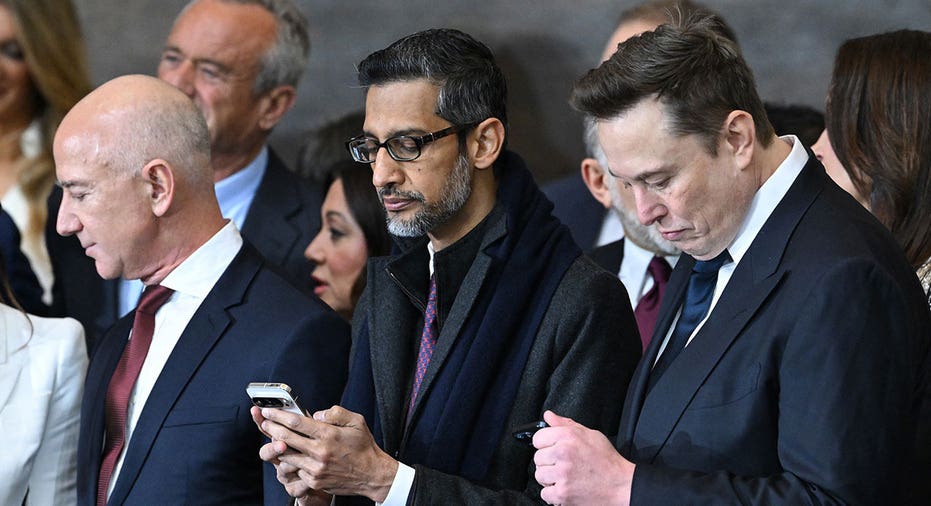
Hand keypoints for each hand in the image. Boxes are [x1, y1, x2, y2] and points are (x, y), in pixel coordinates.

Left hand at [257, 405, 398, 502]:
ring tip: (274, 438)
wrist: (371, 475)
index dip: (279, 415)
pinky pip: (296, 469)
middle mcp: (320, 452)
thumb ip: (336, 413)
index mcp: (329, 435)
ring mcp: (316, 468)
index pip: (296, 422)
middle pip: (286, 438)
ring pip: (287, 456)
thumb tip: (315, 414)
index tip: (269, 410)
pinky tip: (290, 455)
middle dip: (271, 428)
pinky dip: (291, 462)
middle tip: (264, 421)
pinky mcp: (314, 481)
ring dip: (278, 446)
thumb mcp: (356, 421)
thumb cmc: (364, 447)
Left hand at [533, 410, 633, 505]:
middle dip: (548, 462)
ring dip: (549, 478)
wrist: (621, 485)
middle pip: (537, 458)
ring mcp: (562, 475)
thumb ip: (566, 424)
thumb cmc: (607, 461)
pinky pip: (545, 494)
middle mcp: (563, 454)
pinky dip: (553, 494)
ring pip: (539, 476)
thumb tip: (549, 416)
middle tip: (563, 465)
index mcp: (568, 437)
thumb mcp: (590, 434)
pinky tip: (566, 488)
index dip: (545, 444)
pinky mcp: (563, 494)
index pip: (538, 438)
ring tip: (564, 477)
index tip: (552, 449)